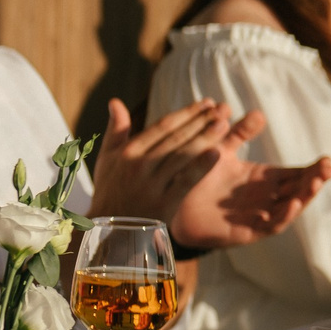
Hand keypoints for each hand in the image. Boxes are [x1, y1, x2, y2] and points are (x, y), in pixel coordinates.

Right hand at [87, 99, 233, 225]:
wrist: (112, 228)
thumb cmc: (111, 189)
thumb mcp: (107, 158)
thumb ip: (115, 129)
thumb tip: (115, 101)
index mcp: (128, 152)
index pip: (162, 127)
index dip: (186, 113)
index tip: (205, 103)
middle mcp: (139, 166)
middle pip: (175, 139)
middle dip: (200, 122)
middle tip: (221, 110)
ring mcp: (152, 185)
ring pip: (182, 157)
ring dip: (204, 139)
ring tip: (223, 124)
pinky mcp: (164, 203)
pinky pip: (185, 182)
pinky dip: (201, 167)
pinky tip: (217, 154)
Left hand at [168, 108, 330, 248]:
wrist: (171, 202)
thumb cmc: (197, 175)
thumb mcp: (220, 150)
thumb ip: (238, 133)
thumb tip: (257, 112)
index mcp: (263, 178)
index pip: (296, 174)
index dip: (314, 168)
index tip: (327, 159)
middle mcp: (265, 197)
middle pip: (298, 189)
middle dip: (315, 180)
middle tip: (328, 169)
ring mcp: (258, 214)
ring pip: (289, 207)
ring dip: (304, 196)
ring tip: (315, 183)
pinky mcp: (247, 231)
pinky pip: (270, 225)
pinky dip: (283, 215)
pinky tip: (292, 204)